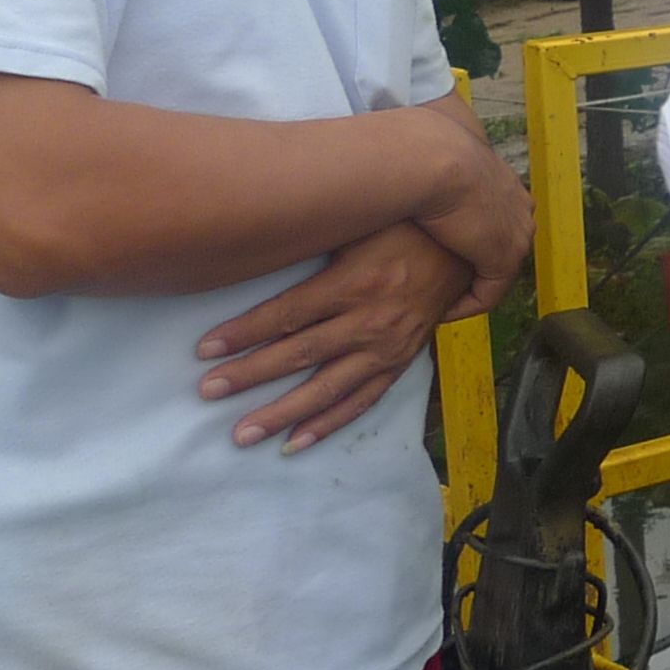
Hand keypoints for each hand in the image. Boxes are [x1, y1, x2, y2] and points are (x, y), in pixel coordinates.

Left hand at [197, 222, 475, 452]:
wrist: (465, 248)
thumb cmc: (403, 228)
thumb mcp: (358, 226)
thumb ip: (315, 245)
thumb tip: (258, 250)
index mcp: (354, 283)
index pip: (287, 314)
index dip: (243, 332)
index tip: (204, 349)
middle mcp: (370, 321)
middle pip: (299, 354)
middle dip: (249, 375)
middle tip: (207, 392)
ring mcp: (387, 348)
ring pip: (326, 388)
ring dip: (281, 413)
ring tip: (241, 434)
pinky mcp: (399, 363)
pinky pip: (360, 401)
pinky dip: (327, 424)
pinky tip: (294, 443)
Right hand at [413, 110, 532, 314]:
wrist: (429, 158)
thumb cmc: (418, 153)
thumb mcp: (430, 160)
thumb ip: (432, 172)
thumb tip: (413, 172)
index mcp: (504, 183)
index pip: (492, 220)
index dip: (463, 240)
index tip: (436, 254)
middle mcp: (519, 208)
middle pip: (497, 248)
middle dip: (469, 268)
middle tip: (435, 284)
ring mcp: (517, 234)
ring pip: (493, 274)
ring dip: (464, 289)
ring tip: (433, 301)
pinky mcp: (505, 258)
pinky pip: (488, 294)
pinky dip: (463, 306)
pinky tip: (438, 310)